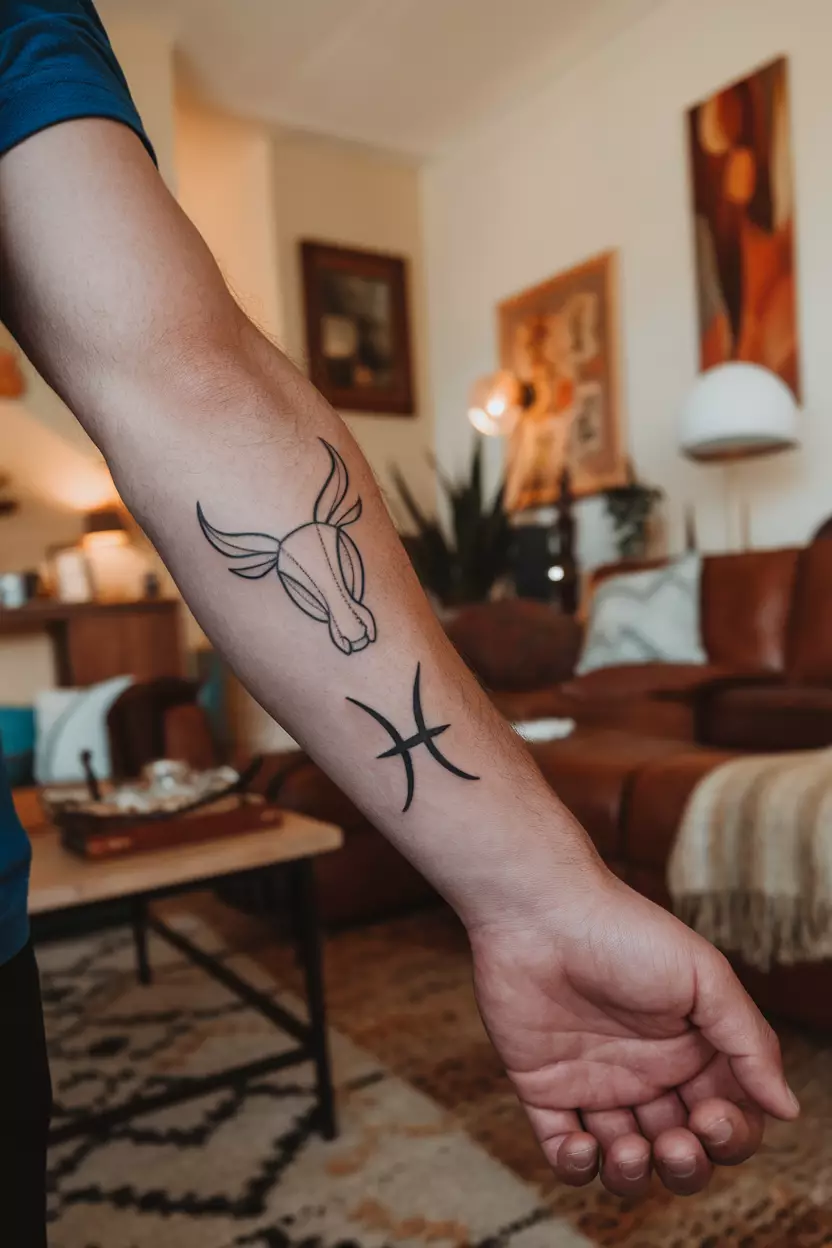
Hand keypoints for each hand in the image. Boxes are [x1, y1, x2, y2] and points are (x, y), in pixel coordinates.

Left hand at [470, 870, 798, 1197]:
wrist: (540, 911)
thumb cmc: (625, 932)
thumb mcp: (705, 977)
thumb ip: (749, 1043)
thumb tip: (788, 1109)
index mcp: (691, 1050)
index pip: (727, 1118)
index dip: (729, 1134)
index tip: (711, 1112)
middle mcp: (647, 1073)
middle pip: (680, 1150)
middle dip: (686, 1164)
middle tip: (672, 1141)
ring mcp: (595, 1082)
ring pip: (625, 1161)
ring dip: (634, 1175)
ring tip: (629, 1150)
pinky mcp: (544, 1087)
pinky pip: (563, 1150)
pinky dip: (576, 1167)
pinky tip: (583, 1146)